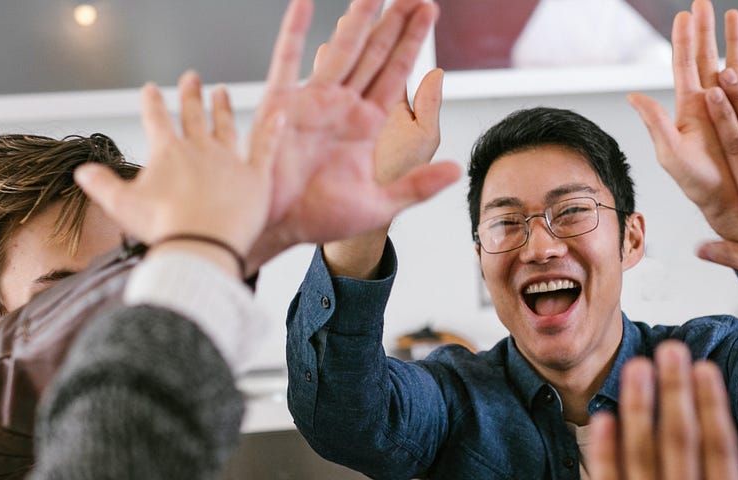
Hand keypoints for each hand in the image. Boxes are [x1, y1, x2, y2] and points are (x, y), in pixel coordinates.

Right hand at [75, 72, 282, 274]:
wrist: (202, 247)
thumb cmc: (162, 229)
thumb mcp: (123, 207)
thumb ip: (103, 186)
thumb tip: (82, 172)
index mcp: (168, 152)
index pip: (156, 119)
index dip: (152, 102)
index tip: (150, 88)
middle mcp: (200, 148)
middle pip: (193, 115)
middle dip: (190, 94)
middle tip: (191, 77)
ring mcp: (229, 160)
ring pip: (226, 126)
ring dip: (222, 108)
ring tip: (222, 91)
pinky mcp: (255, 176)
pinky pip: (265, 147)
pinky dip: (272, 130)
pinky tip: (278, 114)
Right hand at [244, 0, 461, 270]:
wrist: (281, 229)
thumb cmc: (323, 218)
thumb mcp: (379, 204)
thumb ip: (417, 185)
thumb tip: (456, 170)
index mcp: (368, 125)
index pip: (397, 72)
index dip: (412, 41)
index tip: (428, 11)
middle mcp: (343, 106)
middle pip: (374, 52)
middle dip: (394, 21)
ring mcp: (313, 101)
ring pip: (341, 49)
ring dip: (357, 19)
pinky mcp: (282, 104)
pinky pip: (287, 59)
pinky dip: (293, 31)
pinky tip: (304, 4)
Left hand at [586, 341, 737, 479]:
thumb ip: (718, 471)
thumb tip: (718, 425)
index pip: (719, 446)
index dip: (713, 404)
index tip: (705, 368)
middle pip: (681, 439)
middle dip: (675, 391)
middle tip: (671, 349)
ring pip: (642, 453)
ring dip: (639, 407)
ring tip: (638, 367)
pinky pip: (610, 479)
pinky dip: (606, 450)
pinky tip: (604, 419)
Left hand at [629, 0, 737, 248]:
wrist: (728, 203)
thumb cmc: (698, 185)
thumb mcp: (671, 153)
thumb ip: (655, 123)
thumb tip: (634, 96)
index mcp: (689, 107)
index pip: (685, 65)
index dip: (684, 39)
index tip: (684, 15)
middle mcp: (711, 103)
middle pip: (708, 57)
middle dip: (707, 30)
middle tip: (706, 4)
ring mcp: (733, 109)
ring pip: (735, 65)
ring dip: (736, 41)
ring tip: (736, 16)